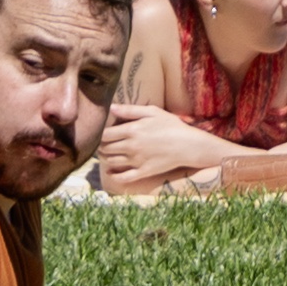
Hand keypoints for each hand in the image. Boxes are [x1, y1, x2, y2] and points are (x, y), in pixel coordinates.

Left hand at [77, 112, 218, 192]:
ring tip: (106, 154)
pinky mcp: (143, 172)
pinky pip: (123, 178)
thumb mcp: (152, 112)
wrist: (187, 145)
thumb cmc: (170, 125)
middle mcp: (131, 147)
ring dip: (106, 158)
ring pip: (112, 162)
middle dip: (101, 146)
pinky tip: (110, 173)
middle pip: (106, 149)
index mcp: (132, 130)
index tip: (100, 133)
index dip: (99, 134)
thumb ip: (130, 110)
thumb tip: (111, 107)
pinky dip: (114, 176)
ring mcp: (136, 161)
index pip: (105, 135)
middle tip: (101, 144)